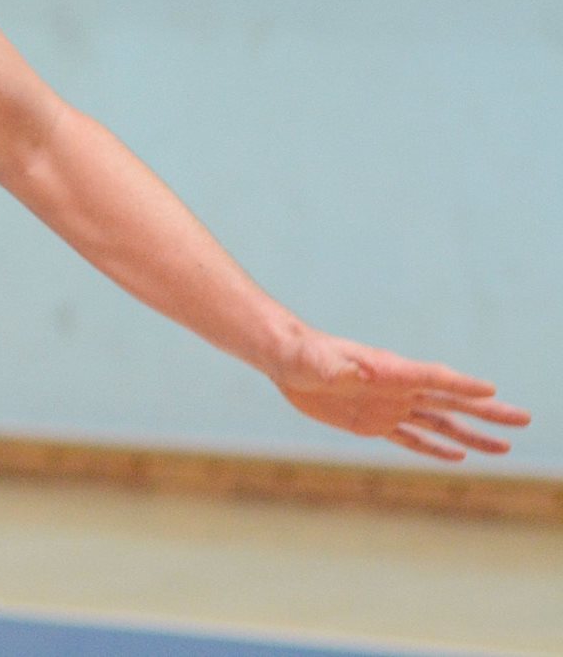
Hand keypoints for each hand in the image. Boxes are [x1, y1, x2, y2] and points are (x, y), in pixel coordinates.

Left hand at [272, 330, 530, 461]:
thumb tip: (358, 371)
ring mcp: (390, 406)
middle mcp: (397, 388)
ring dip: (471, 436)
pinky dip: (435, 449)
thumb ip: (337, 367)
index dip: (461, 384)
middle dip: (488, 411)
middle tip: (524, 418)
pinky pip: (412, 439)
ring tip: (505, 448)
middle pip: (451, 401)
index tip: (492, 390)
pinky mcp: (374, 423)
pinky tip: (459, 457)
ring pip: (440, 423)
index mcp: (389, 370)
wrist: (288, 360)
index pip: (433, 378)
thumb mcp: (316, 361)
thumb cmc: (302, 354)